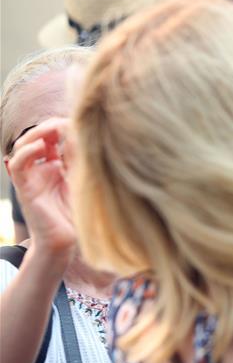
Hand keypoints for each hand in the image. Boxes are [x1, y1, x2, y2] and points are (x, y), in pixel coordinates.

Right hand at [5, 118, 75, 257]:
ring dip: (36, 133)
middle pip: (38, 137)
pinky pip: (17, 164)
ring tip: (53, 129)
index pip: (54, 137)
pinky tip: (40, 147)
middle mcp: (42, 168)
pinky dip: (26, 152)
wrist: (66, 241)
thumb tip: (84, 133)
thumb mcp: (83, 180)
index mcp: (57, 165)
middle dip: (50, 126)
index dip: (63, 127)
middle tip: (65, 121)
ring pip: (24, 145)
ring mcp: (32, 176)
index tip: (79, 121)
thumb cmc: (78, 214)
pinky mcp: (25, 187)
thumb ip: (81, 160)